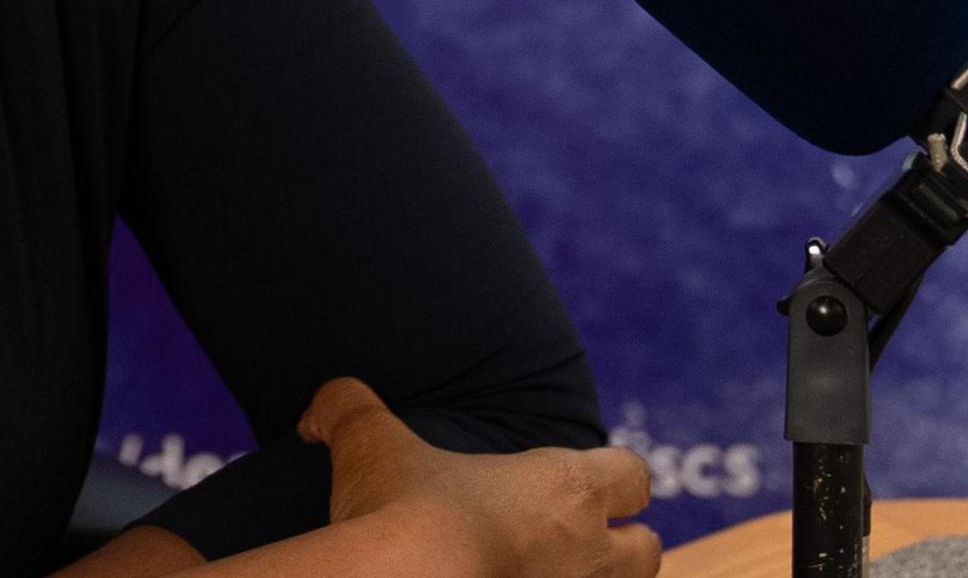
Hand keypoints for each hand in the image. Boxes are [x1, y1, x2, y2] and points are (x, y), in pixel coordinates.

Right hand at [300, 379, 659, 577]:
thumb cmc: (402, 510)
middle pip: (649, 550)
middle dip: (623, 546)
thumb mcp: (370, 442)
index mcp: (564, 486)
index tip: (584, 483)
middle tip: (573, 541)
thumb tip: (318, 407)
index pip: (632, 475)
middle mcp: (587, 550)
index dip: (615, 478)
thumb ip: (350, 409)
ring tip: (549, 573)